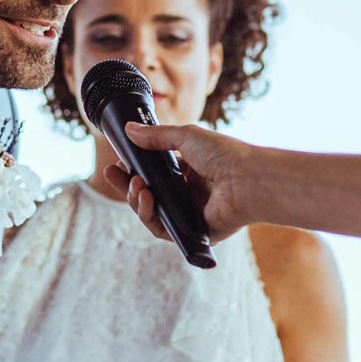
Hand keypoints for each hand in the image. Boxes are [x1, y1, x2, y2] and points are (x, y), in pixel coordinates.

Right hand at [99, 121, 257, 244]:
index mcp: (189, 171)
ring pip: (152, 213)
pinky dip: (149, 216)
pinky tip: (146, 200)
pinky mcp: (192, 232)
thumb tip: (129, 129)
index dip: (133, 169)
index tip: (117, 162)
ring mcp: (189, 213)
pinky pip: (162, 229)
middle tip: (114, 174)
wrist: (247, 180)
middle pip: (148, 195)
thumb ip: (155, 136)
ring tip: (137, 186)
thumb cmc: (224, 155)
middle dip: (128, 186)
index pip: (154, 173)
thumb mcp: (185, 137)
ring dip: (137, 200)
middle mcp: (189, 193)